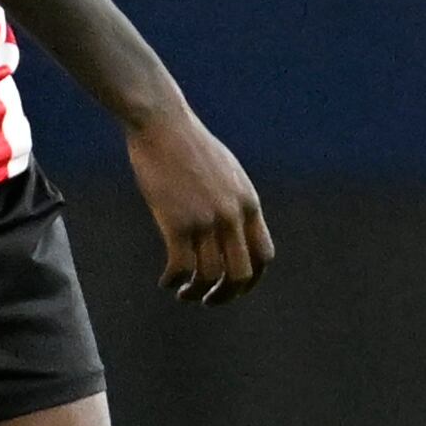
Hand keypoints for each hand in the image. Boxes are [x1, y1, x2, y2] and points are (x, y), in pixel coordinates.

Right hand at [126, 107, 271, 303]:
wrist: (163, 125)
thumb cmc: (190, 147)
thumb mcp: (227, 173)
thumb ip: (235, 202)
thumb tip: (234, 230)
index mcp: (249, 204)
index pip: (263, 256)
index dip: (251, 280)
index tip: (233, 288)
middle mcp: (233, 215)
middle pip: (241, 275)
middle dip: (226, 295)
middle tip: (208, 300)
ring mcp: (206, 219)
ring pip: (209, 276)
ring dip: (196, 293)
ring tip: (183, 293)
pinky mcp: (177, 221)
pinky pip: (180, 267)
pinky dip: (173, 281)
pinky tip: (165, 282)